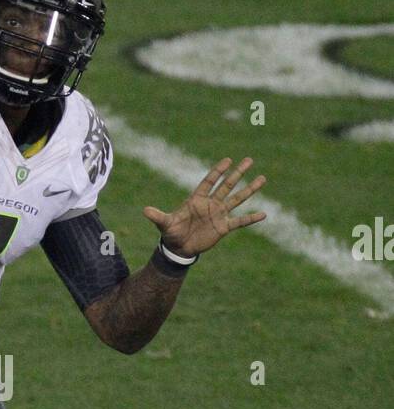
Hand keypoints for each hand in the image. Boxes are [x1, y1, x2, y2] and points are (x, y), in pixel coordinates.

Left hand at [143, 157, 266, 255]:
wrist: (179, 248)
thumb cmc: (171, 233)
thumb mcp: (164, 224)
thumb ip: (157, 216)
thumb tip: (145, 210)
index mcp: (197, 199)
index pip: (210, 181)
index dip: (218, 171)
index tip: (228, 160)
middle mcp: (211, 204)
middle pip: (227, 185)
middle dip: (238, 173)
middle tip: (249, 160)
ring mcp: (218, 214)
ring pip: (237, 199)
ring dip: (249, 190)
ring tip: (262, 178)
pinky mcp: (223, 227)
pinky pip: (240, 222)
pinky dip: (251, 218)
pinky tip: (264, 214)